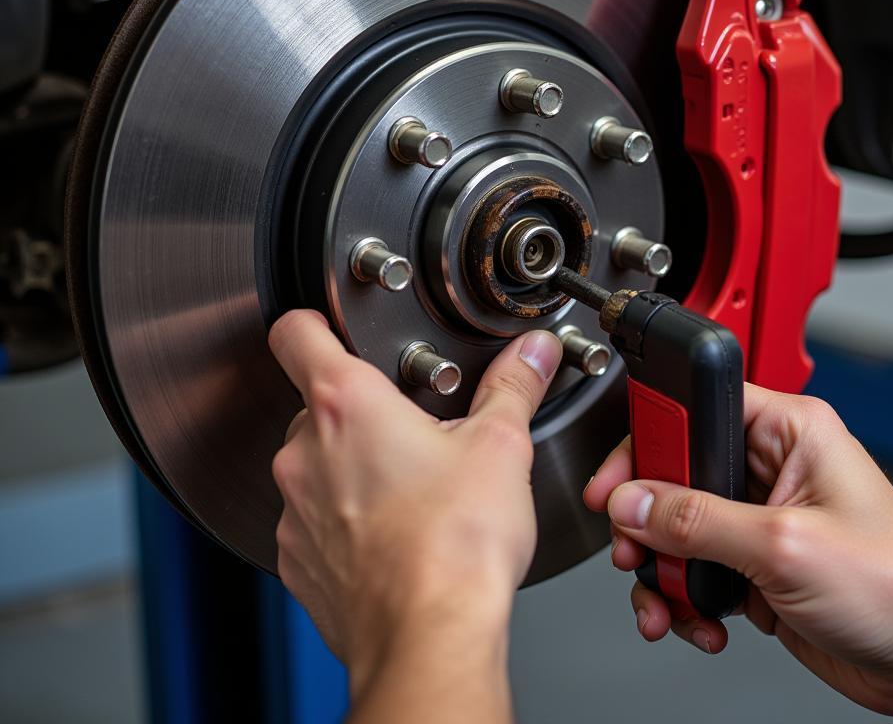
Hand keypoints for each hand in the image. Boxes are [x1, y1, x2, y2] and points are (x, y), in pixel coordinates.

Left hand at [268, 309, 561, 716]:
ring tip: (411, 487)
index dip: (313, 321)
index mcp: (347, 405)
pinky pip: (314, 519)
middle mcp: (305, 452)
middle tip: (413, 429)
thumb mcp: (499, 445)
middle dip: (363, 411)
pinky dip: (345, 518)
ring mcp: (295, 509)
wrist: (430, 636)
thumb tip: (532, 354)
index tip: (331, 325)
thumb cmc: (455, 545)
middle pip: (318, 404)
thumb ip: (513, 386)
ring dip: (353, 467)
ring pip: (316, 464)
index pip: (296, 333)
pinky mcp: (298, 558)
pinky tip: (394, 531)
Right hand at [584, 383, 892, 722]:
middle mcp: (772, 467)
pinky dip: (685, 599)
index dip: (648, 441)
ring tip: (663, 603)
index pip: (696, 410)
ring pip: (678, 528)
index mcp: (789, 431)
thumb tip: (635, 503)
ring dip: (662, 570)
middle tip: (630, 549)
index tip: (614, 479)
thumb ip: (698, 521)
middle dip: (646, 519)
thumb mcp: (784, 546)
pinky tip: (700, 623)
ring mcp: (761, 517)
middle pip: (676, 474)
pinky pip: (695, 568)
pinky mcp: (756, 562)